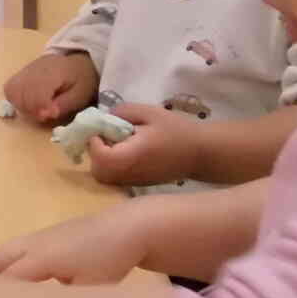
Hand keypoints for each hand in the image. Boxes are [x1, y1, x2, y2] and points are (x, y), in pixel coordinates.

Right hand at [0, 207, 150, 284]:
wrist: (128, 227)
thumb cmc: (109, 260)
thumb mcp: (90, 290)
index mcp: (40, 259)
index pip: (7, 280)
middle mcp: (34, 244)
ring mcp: (42, 236)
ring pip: (8, 251)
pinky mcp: (52, 234)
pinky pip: (20, 248)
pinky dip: (10, 262)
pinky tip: (22, 279)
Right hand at [3, 51, 97, 124]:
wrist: (77, 63)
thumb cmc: (81, 80)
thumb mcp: (80, 95)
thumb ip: (64, 105)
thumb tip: (47, 114)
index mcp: (53, 72)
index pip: (38, 91)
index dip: (42, 108)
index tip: (52, 115)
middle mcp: (35, 69)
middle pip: (21, 92)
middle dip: (31, 109)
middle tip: (45, 114)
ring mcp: (26, 70)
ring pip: (11, 90)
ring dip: (21, 105)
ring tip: (36, 109)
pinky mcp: (21, 73)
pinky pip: (10, 87)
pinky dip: (15, 99)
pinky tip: (28, 103)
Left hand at [84, 104, 202, 188]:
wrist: (200, 153)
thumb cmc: (176, 130)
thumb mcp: (148, 112)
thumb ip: (122, 112)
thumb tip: (104, 117)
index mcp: (131, 156)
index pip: (99, 156)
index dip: (95, 141)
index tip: (104, 129)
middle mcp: (129, 174)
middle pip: (97, 171)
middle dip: (96, 152)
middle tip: (108, 137)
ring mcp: (134, 183)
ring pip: (105, 177)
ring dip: (104, 160)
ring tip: (119, 143)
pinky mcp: (139, 185)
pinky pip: (116, 178)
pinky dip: (114, 166)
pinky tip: (129, 152)